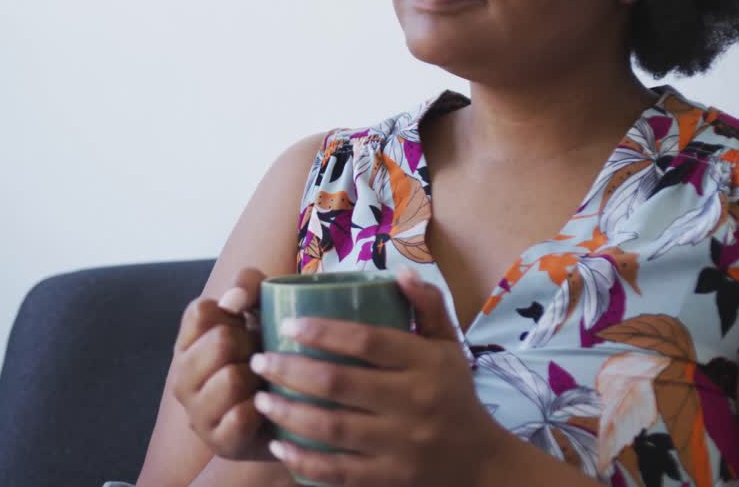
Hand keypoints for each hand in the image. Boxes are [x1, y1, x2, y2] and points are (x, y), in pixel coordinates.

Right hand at [169, 267, 271, 460]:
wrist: (290, 412)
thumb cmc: (269, 355)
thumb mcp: (263, 310)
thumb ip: (248, 286)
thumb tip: (233, 299)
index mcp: (187, 343)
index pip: (201, 311)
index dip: (234, 314)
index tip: (246, 327)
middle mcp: (182, 377)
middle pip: (220, 341)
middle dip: (251, 345)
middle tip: (261, 357)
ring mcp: (196, 412)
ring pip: (231, 378)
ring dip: (260, 379)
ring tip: (265, 384)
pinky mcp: (218, 443)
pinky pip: (241, 416)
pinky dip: (262, 409)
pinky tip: (268, 408)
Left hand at [249, 267, 505, 485]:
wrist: (480, 462)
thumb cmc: (454, 393)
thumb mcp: (449, 346)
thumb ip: (427, 306)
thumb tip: (399, 272)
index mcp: (427, 363)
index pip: (368, 341)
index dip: (324, 332)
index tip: (288, 324)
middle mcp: (414, 403)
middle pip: (339, 383)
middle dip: (290, 370)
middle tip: (258, 360)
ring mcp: (400, 445)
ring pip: (332, 427)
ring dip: (288, 412)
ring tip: (259, 397)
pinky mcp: (390, 478)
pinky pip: (338, 470)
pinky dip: (303, 459)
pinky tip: (279, 443)